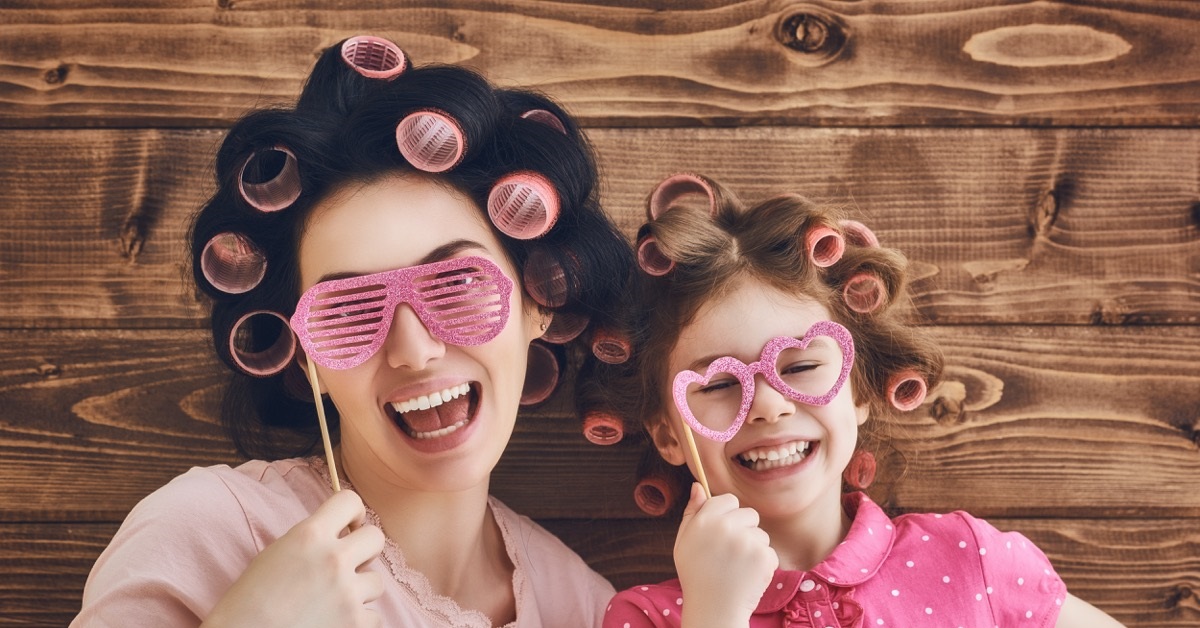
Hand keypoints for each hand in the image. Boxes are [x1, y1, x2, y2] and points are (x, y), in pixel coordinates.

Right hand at [202, 490, 385, 627]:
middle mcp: (333, 559)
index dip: (353, 513)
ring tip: (333, 600)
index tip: (350, 526)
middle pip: (376, 538)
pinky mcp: (355, 623)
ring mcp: (347, 592)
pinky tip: (335, 620)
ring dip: (360, 590)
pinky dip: (359, 620)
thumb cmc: (250, 600)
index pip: (349, 501)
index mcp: (310, 535)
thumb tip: (341, 535)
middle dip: (364, 550)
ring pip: (377, 580)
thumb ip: (312, 540)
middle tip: (349, 563)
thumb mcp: (277, 553)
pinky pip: (374, 615)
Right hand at [674, 483, 777, 627]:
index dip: (727, 515)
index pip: (728, 499)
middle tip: (730, 553)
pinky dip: (762, 564)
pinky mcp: (763, 557)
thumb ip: (692, 512)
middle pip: (749, 513)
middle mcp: (725, 526)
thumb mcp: (684, 541)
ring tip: (737, 567)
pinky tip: (747, 575)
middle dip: (743, 529)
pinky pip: (768, 551)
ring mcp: (746, 541)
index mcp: (704, 519)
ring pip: (760, 533)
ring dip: (753, 547)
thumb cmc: (696, 575)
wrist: (713, 610)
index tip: (722, 532)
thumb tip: (698, 486)